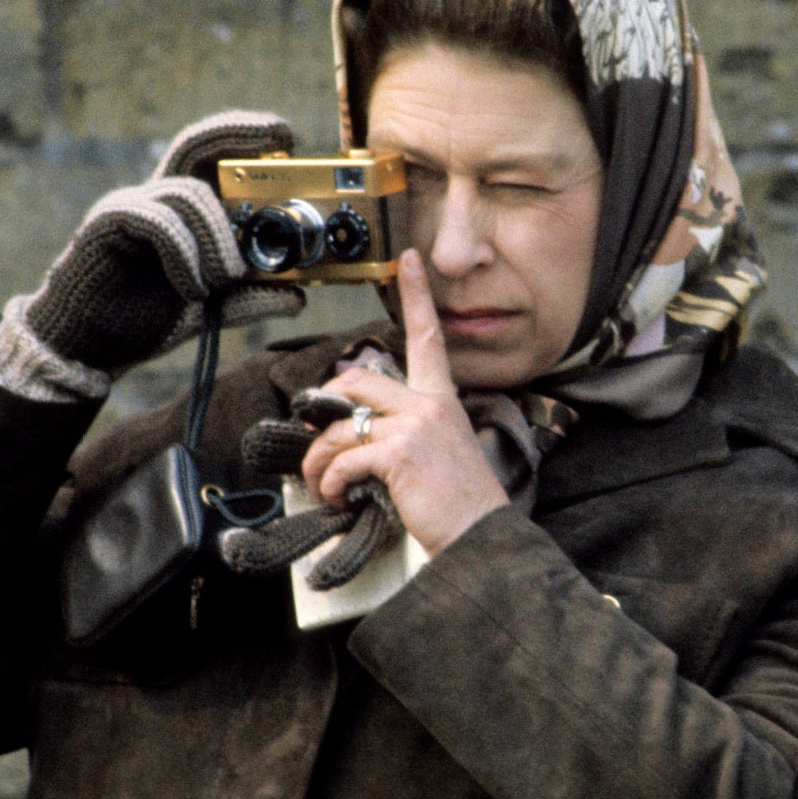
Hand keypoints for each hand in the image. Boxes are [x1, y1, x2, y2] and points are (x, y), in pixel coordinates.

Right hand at [0, 112, 303, 395]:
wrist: (86, 347)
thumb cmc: (141, 318)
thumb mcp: (209, 309)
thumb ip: (248, 298)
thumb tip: (297, 296)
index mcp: (182, 210)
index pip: (212, 158)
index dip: (245, 139)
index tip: (285, 135)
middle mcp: (156, 197)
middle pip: (195, 144)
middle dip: (238, 133)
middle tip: (279, 139)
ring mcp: (129, 206)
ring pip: (188, 194)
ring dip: (219, 237)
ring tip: (227, 279)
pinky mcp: (108, 225)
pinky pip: (158, 221)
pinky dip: (185, 254)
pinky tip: (191, 288)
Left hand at [300, 250, 508, 553]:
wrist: (480, 538)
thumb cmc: (458, 505)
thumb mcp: (439, 454)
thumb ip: (405, 431)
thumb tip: (357, 427)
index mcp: (442, 400)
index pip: (428, 337)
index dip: (417, 295)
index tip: (409, 260)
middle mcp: (431, 405)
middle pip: (357, 383)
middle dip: (326, 413)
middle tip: (317, 444)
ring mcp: (416, 426)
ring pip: (341, 426)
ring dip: (318, 461)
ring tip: (321, 485)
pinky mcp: (400, 452)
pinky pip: (344, 457)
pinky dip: (329, 482)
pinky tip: (337, 498)